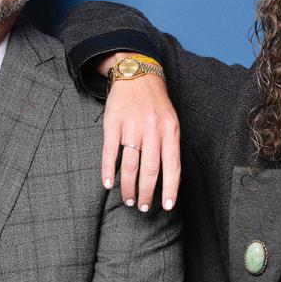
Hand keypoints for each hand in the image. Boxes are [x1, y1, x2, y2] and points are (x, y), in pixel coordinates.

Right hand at [99, 53, 179, 210]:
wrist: (137, 74)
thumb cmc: (156, 103)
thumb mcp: (171, 121)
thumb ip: (170, 146)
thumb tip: (170, 178)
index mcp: (170, 130)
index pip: (172, 166)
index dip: (170, 188)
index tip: (167, 206)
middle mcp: (152, 129)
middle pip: (150, 169)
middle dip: (147, 193)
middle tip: (143, 207)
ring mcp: (131, 126)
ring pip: (131, 164)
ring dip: (129, 186)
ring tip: (129, 199)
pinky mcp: (113, 123)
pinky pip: (110, 152)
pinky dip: (108, 170)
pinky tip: (108, 183)